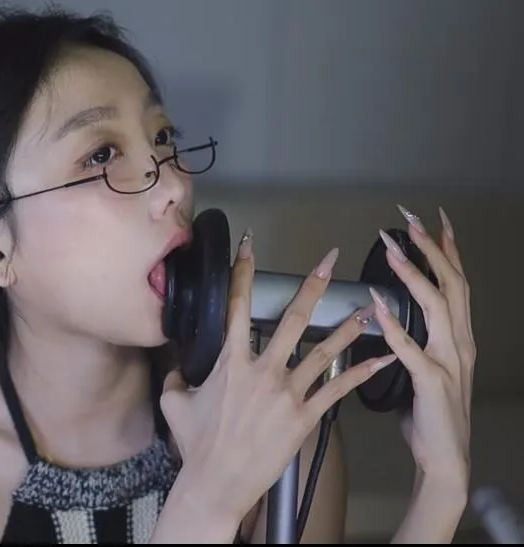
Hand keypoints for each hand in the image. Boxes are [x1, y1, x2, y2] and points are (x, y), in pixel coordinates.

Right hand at [160, 229, 398, 522]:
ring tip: (369, 308)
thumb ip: (177, 375)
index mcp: (230, 362)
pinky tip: (382, 360)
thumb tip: (178, 362)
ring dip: (347, 327)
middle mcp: (262, 371)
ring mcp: (287, 393)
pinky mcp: (305, 417)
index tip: (249, 245)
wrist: (217, 482)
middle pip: (292, 319)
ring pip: (323, 351)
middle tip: (329, 262)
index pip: (237, 306)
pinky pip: (337, 391)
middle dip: (312, 287)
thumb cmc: (197, 445)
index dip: (242, 271)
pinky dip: (361, 374)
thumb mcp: (175, 403)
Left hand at [370, 205, 473, 489]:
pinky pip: (412, 350)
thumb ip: (412, 341)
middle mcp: (458, 344)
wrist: (445, 459)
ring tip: (394, 251)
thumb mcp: (425, 368)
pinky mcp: (432, 382)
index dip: (447, 251)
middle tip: (412, 220)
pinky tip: (378, 307)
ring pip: (437, 308)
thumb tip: (385, 317)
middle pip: (451, 285)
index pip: (455, 284)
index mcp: (456, 338)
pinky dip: (395, 327)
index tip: (435, 221)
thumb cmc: (429, 414)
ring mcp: (448, 362)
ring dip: (414, 276)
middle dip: (432, 249)